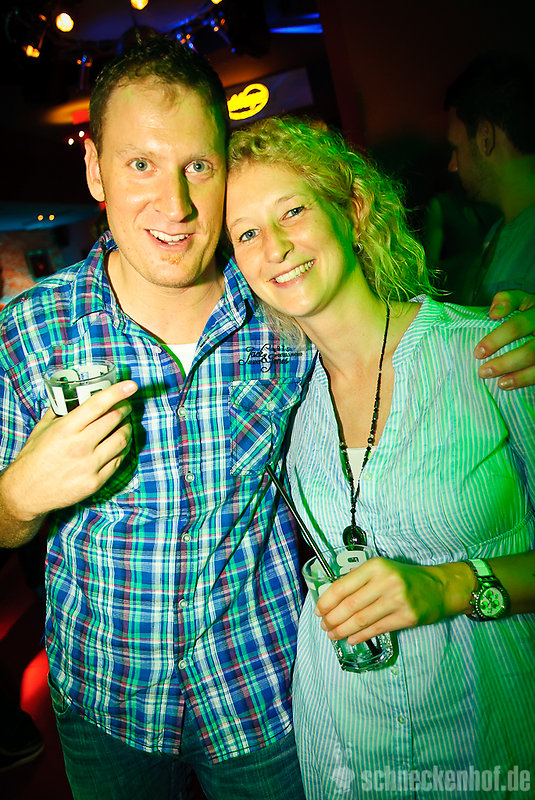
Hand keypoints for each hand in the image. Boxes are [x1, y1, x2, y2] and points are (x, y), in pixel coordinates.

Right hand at [2, 380, 137, 521]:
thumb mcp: (43, 428)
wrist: (27, 492)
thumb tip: (75, 397)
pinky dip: (122, 449)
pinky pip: (118, 460)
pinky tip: (118, 444)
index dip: (117, 393)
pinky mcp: (96, 482)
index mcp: (65, 429)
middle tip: (125, 405)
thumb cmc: (34, 458)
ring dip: (126, 428)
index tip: (130, 386)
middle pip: (114, 420)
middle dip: (124, 409)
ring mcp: (90, 465)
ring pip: (122, 440)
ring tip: (124, 424)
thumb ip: (60, 411)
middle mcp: (79, 446)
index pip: (97, 405)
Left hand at [315, 557, 472, 644]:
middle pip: (350, 605)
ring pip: (361, 620)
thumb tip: (333, 596)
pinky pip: (377, 629)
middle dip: (332, 619)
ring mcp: (397, 600)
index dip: (326, 601)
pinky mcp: (406, 617)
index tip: (318, 611)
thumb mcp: (382, 569)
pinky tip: (351, 639)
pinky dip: (361, 636)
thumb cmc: (405, 578)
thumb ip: (360, 579)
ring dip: (343, 630)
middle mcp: (385, 582)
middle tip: (324, 626)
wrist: (439, 587)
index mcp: (375, 567)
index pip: (343, 586)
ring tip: (333, 635)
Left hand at [475, 290, 534, 388]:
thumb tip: (494, 313)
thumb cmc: (529, 311)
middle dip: (505, 363)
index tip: (478, 352)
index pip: (516, 327)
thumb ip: (506, 300)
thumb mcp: (521, 300)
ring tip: (500, 384)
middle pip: (529, 351)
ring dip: (518, 377)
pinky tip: (510, 386)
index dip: (496, 339)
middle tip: (483, 372)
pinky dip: (525, 380)